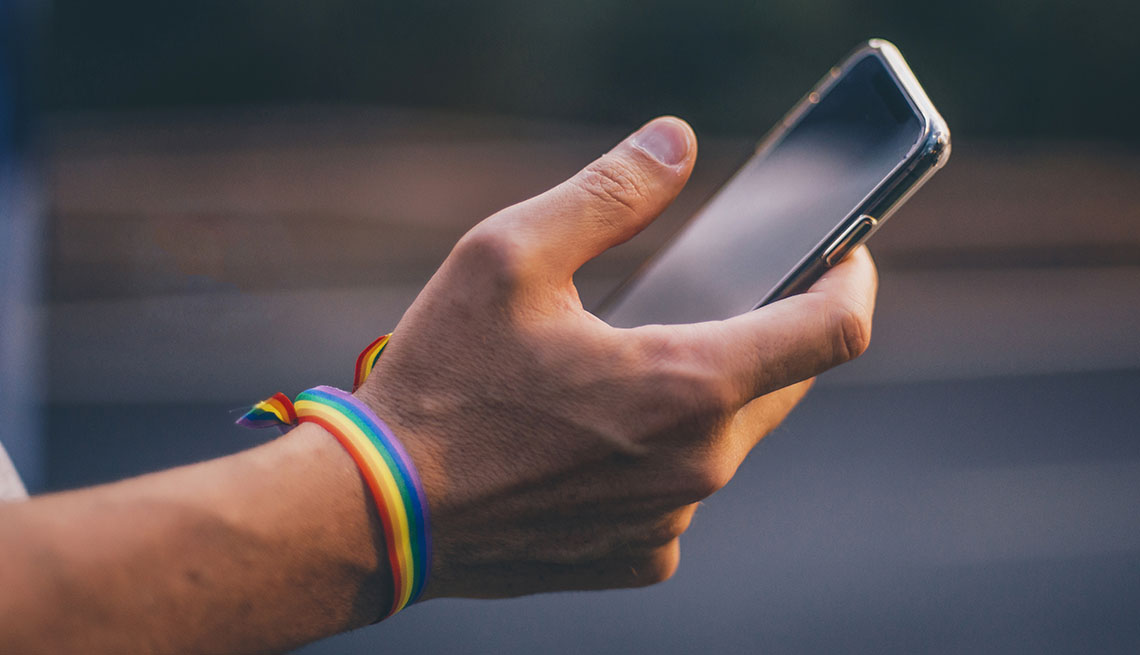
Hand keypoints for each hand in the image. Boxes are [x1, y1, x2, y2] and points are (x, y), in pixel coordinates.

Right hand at [355, 116, 877, 599]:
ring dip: (707, 392)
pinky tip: (597, 433)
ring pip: (730, 439)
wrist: (380, 511)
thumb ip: (609, 192)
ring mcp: (672, 520)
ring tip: (636, 359)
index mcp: (689, 384)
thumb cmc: (441, 383)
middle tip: (717, 293)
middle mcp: (700, 464)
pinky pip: (681, 492)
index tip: (844, 254)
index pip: (832, 330)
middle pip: (784, 384)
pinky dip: (663, 452)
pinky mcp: (640, 557)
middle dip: (769, 330)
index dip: (852, 279)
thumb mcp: (510, 255)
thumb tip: (674, 143)